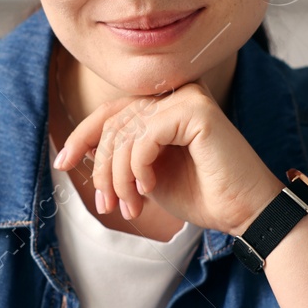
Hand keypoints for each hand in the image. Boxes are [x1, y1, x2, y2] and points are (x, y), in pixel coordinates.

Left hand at [52, 82, 280, 235]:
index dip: (82, 136)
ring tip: (131, 206)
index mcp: (165, 106)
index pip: (111, 112)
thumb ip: (122, 158)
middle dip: (102, 169)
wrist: (245, 213)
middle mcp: (176, 94)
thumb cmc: (203, 195)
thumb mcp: (148, 176)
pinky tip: (149, 186)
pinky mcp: (196, 110)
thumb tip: (78, 150)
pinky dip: (138, 166)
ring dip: (118, 176)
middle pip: (114, 124)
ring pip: (125, 132)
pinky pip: (145, 136)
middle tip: (108, 204)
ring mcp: (187, 98)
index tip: (62, 163)